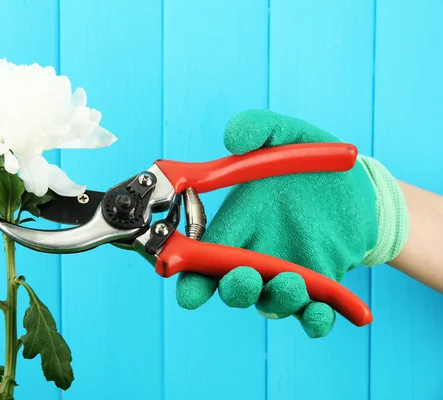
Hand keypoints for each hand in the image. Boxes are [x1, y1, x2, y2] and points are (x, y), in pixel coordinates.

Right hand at [175, 110, 408, 337]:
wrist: (357, 186)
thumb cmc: (311, 163)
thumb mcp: (287, 136)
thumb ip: (258, 128)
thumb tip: (232, 139)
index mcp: (236, 224)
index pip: (202, 258)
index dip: (190, 278)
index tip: (189, 290)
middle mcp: (254, 254)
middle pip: (230, 287)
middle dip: (233, 289)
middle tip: (245, 276)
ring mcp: (285, 274)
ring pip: (269, 304)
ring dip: (276, 300)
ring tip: (294, 283)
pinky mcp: (318, 287)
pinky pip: (312, 316)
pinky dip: (315, 321)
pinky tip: (322, 312)